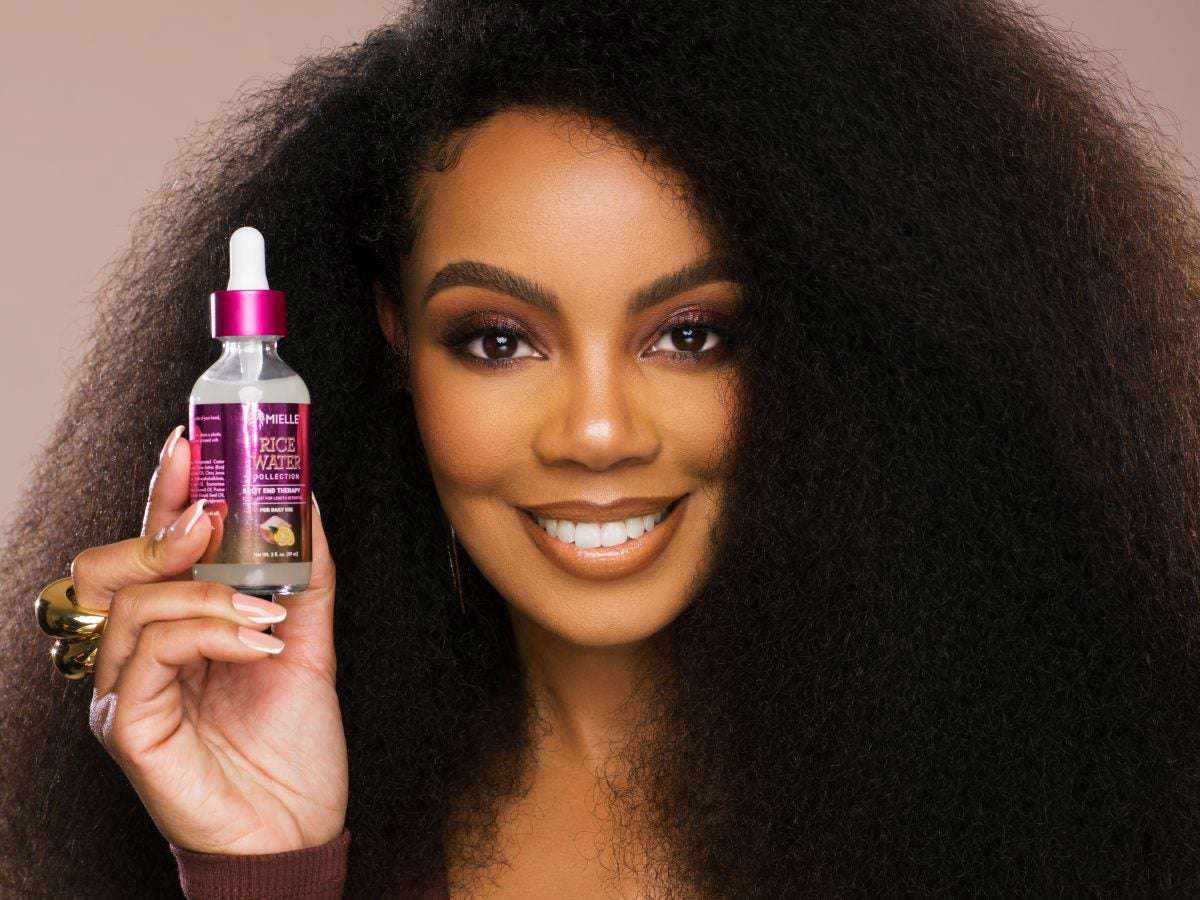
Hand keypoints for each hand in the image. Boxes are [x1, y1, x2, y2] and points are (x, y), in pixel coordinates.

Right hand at [78, 425, 345, 854]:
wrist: (297, 830)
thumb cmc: (293, 746)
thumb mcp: (309, 643)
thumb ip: (303, 574)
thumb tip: (308, 501)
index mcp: (176, 627)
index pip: (155, 545)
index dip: (165, 491)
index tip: (191, 441)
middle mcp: (139, 653)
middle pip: (111, 564)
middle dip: (164, 524)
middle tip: (215, 510)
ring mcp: (126, 690)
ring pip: (134, 602)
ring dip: (207, 589)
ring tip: (265, 607)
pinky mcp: (129, 726)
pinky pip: (152, 652)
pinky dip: (210, 631)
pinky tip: (258, 641)